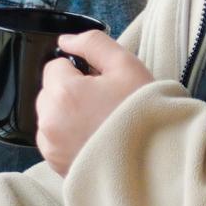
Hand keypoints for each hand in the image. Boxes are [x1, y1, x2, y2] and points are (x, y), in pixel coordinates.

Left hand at [34, 28, 152, 177]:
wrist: (157, 164)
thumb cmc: (144, 113)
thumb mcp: (126, 65)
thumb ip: (93, 43)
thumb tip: (66, 40)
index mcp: (63, 92)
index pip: (55, 66)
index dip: (80, 70)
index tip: (102, 85)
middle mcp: (49, 121)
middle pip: (49, 92)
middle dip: (70, 92)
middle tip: (104, 104)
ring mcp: (51, 147)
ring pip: (50, 116)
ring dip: (66, 115)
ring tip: (100, 124)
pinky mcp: (56, 166)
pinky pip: (54, 141)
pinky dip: (68, 138)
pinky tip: (95, 141)